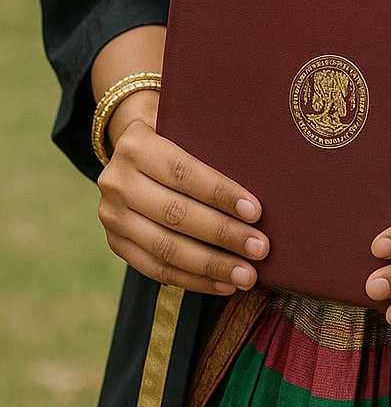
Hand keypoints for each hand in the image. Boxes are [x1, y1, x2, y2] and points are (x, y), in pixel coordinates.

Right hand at [97, 95, 269, 295]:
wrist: (130, 146)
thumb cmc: (176, 132)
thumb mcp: (187, 122)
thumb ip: (212, 140)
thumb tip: (263, 168)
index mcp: (136, 144)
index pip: (182, 173)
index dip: (220, 194)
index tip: (256, 211)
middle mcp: (116, 181)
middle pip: (175, 214)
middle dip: (223, 234)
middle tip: (260, 248)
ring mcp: (112, 216)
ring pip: (165, 248)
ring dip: (211, 265)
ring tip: (247, 274)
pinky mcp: (116, 243)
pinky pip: (155, 269)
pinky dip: (193, 280)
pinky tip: (223, 284)